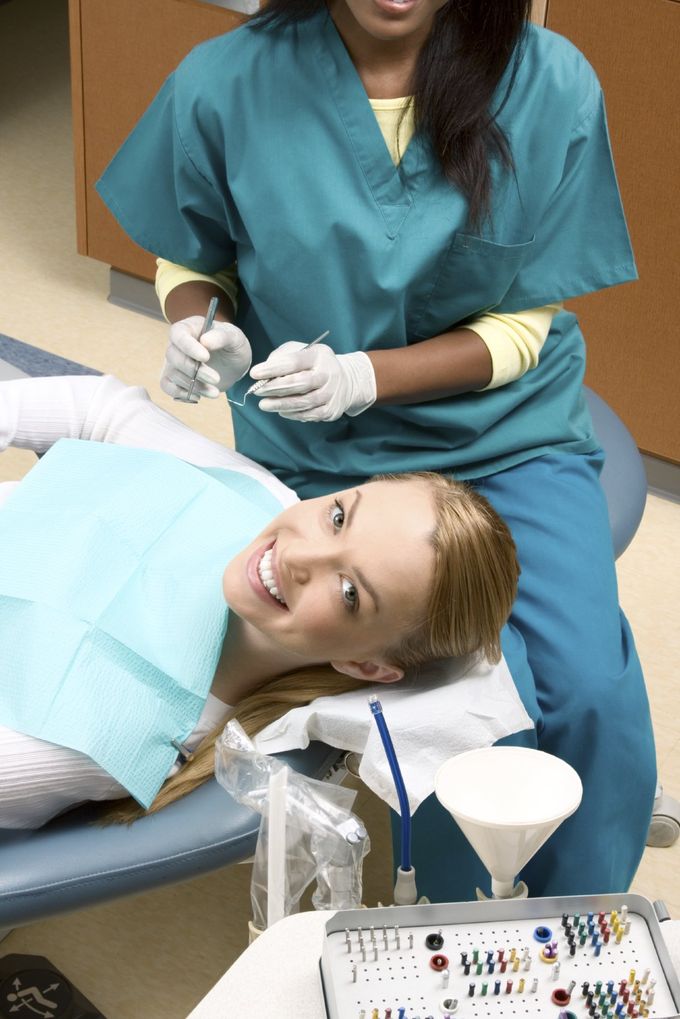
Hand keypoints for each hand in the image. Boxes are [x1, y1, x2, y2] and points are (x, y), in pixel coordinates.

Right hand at [160, 316, 251, 400]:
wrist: (233, 363)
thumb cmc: (232, 345)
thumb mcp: (234, 337)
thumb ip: (222, 336)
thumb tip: (205, 341)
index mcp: (189, 327)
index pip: (179, 334)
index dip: (189, 347)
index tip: (206, 357)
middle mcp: (177, 343)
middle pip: (174, 356)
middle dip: (194, 371)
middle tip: (216, 379)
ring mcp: (174, 361)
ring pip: (173, 374)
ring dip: (194, 385)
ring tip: (215, 392)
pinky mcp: (174, 377)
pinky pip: (167, 386)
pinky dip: (181, 393)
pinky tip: (198, 396)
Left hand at [249, 342, 376, 421]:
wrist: (345, 381)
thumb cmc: (315, 364)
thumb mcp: (301, 351)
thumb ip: (282, 357)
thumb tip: (265, 372)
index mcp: (319, 356)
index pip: (294, 362)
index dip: (273, 368)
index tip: (255, 373)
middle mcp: (328, 374)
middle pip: (300, 383)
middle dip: (275, 388)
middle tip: (258, 391)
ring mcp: (331, 394)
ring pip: (304, 402)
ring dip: (280, 404)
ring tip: (264, 404)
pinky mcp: (331, 410)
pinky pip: (309, 415)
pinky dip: (292, 414)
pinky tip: (281, 410)